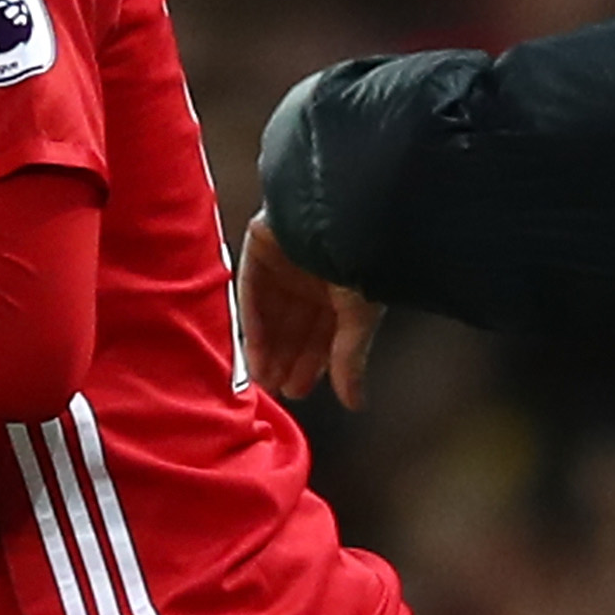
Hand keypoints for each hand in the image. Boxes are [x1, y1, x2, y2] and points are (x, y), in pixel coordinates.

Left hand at [236, 215, 379, 408]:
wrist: (340, 211)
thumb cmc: (362, 257)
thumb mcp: (359, 315)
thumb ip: (349, 358)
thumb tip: (355, 403)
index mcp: (344, 283)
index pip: (323, 331)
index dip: (311, 362)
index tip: (299, 390)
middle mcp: (314, 272)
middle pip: (294, 325)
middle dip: (287, 359)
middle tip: (279, 390)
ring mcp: (286, 260)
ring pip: (271, 314)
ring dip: (267, 350)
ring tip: (265, 381)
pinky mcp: (260, 248)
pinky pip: (251, 292)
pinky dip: (253, 325)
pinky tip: (253, 355)